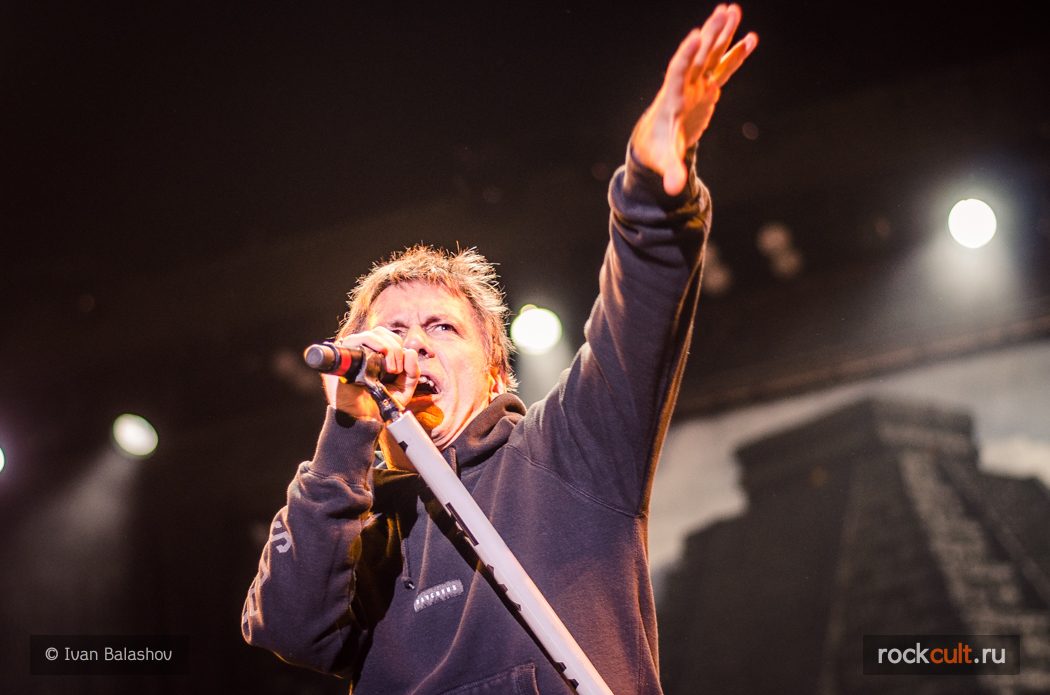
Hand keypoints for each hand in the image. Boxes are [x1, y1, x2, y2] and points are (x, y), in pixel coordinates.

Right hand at [322, 327, 420, 420]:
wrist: (364, 420)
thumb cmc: (380, 405)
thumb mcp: (404, 388)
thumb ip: (412, 371)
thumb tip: (410, 351)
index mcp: (376, 357)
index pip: (387, 337)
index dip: (397, 345)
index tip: (402, 366)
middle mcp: (362, 352)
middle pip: (380, 332)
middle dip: (394, 347)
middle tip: (396, 369)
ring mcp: (350, 355)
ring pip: (369, 334)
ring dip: (386, 346)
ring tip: (390, 368)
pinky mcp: (340, 359)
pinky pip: (353, 341)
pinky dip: (371, 342)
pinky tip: (381, 352)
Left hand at [632, 3, 757, 195]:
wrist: (654, 143)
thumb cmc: (656, 151)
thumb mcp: (664, 162)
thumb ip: (671, 172)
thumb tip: (673, 189)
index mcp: (672, 99)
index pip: (677, 72)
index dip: (686, 54)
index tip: (696, 34)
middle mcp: (684, 86)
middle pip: (697, 55)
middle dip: (711, 34)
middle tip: (725, 11)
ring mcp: (696, 84)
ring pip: (710, 54)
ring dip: (722, 33)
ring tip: (734, 10)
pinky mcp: (706, 88)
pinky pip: (723, 67)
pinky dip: (736, 54)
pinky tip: (752, 38)